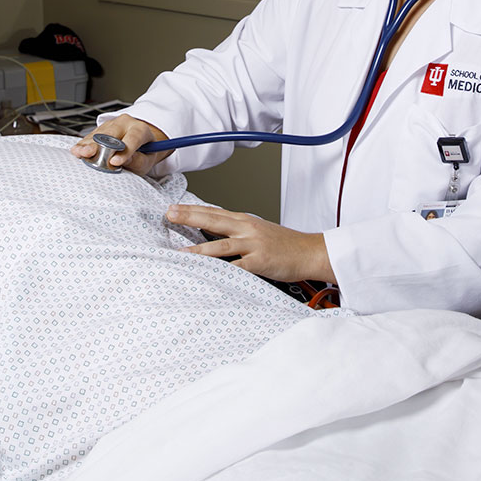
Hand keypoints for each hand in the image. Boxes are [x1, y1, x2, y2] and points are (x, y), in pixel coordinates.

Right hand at [70, 114, 169, 174]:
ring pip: (98, 134)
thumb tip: (126, 160)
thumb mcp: (147, 161)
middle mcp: (126, 123)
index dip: (124, 151)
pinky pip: (90, 137)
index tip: (115, 162)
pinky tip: (77, 150)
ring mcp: (112, 124)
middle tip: (91, 154)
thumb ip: (138, 161)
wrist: (141, 143)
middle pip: (111, 133)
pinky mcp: (100, 129)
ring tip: (81, 153)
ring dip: (88, 145)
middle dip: (100, 144)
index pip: (133, 138)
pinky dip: (83, 145)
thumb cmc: (145, 153)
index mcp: (141, 130)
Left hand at [170, 203, 333, 282]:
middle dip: (189, 217)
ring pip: (220, 246)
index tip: (174, 208)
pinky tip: (206, 272)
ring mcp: (253, 245)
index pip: (214, 212)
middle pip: (213, 221)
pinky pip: (235, 267)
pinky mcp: (259, 262)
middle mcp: (247, 229)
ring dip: (197, 249)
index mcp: (246, 221)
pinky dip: (219, 270)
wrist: (311, 252)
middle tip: (169, 214)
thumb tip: (214, 235)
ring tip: (179, 251)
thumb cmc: (286, 245)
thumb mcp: (260, 232)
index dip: (193, 210)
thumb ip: (238, 232)